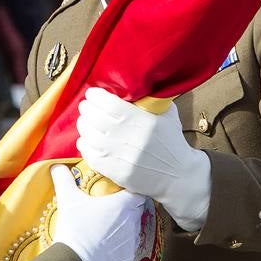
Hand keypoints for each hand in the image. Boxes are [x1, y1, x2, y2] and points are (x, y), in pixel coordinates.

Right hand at [48, 164, 148, 260]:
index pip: (139, 193)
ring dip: (124, 227)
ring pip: (133, 229)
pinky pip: (128, 247)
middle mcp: (133, 221)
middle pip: (136, 210)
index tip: (123, 192)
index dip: (132, 191)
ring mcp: (132, 240)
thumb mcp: (67, 199)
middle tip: (111, 209)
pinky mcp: (129, 257)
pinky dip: (120, 246)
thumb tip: (57, 166)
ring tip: (107, 228)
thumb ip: (63, 179)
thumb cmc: (75, 227)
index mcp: (123, 204)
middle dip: (127, 209)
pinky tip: (106, 246)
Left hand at [75, 87, 211, 231]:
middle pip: (93, 116)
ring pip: (87, 133)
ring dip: (84, 125)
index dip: (95, 96)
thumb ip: (152, 99)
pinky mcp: (112, 170)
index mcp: (139, 119)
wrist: (177, 176)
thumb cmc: (171, 142)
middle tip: (87, 107)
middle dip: (86, 108)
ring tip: (87, 122)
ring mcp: (117, 154)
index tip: (93, 94)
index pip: (107, 102)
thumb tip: (135, 84)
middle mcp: (126, 136)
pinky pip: (88, 152)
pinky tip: (89, 140)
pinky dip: (84, 143)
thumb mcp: (168, 115)